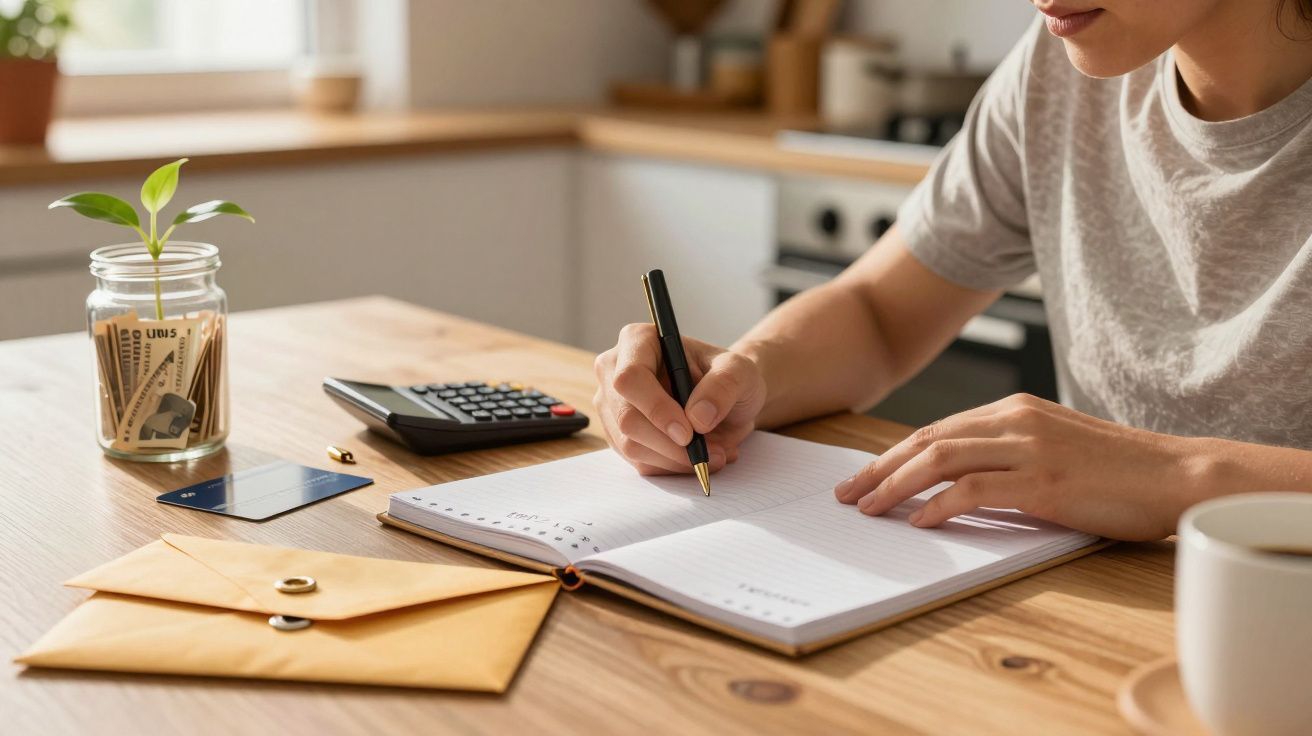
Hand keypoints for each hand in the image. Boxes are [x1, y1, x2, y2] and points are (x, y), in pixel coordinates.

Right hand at [593, 323, 765, 475]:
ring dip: (674, 459)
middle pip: (626, 417)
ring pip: (630, 445)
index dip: (656, 408)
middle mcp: (615, 371)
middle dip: (668, 444)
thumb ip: (723, 386)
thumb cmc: (727, 376)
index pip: (630, 378)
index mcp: (638, 341)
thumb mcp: (740, 372)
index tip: (688, 433)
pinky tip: (695, 457)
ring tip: (712, 454)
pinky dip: (670, 466)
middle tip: (706, 453)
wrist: (725, 399)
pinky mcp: (618, 435)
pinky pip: (638, 461)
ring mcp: (612, 405)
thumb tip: (698, 417)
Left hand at [834, 394, 1196, 540]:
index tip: (863, 476)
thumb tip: (957, 486)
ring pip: (940, 459)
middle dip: (879, 468)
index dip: (893, 455)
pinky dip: (939, 505)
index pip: (937, 431)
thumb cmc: (1118, 471)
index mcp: (1014, 410)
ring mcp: (1029, 448)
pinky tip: (919, 522)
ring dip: (896, 486)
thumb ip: (1007, 457)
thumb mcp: (1053, 449)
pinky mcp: (1044, 480)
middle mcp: (1015, 421)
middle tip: (846, 493)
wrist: (1178, 475)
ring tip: (869, 509)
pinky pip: (974, 489)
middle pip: (926, 440)